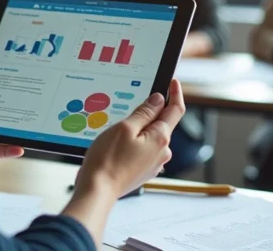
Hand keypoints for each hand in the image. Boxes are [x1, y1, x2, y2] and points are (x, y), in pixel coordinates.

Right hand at [75, 79, 185, 197]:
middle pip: (162, 123)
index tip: (172, 82)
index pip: (176, 110)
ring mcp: (153, 163)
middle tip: (133, 102)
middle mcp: (162, 152)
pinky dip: (135, 141)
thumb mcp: (125, 127)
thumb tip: (158, 99)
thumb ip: (144, 112)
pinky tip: (118, 143)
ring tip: (118, 128)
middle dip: (152, 111)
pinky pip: (144, 148)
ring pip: (151, 136)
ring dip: (140, 127)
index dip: (175, 93)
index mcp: (160, 138)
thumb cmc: (107, 160)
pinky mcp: (143, 170)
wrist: (97, 190)